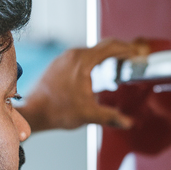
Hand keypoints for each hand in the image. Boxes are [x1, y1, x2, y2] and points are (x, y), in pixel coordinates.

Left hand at [19, 38, 149, 131]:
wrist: (33, 112)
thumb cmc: (56, 111)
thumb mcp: (89, 115)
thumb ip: (111, 117)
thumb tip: (128, 123)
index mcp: (83, 61)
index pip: (111, 47)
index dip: (127, 49)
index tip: (137, 54)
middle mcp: (73, 55)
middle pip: (102, 46)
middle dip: (119, 51)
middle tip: (131, 59)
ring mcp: (65, 57)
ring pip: (91, 51)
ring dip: (106, 56)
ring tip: (117, 66)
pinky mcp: (59, 63)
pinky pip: (81, 57)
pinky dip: (94, 61)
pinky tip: (97, 73)